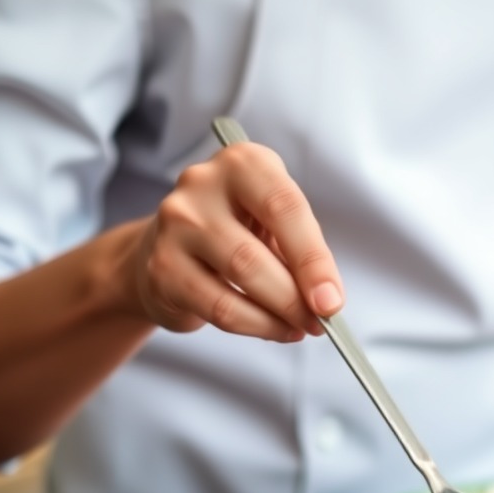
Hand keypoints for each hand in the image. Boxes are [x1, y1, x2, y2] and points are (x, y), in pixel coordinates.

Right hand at [129, 141, 343, 341]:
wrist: (169, 245)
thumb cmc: (238, 230)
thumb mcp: (274, 224)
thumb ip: (299, 252)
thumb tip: (326, 300)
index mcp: (243, 163)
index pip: (286, 209)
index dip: (313, 261)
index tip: (332, 301)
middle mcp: (202, 185)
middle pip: (257, 252)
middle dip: (297, 296)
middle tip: (322, 322)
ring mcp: (174, 225)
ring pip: (237, 279)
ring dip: (278, 314)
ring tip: (302, 327)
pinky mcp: (161, 268)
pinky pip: (217, 307)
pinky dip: (255, 325)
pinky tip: (275, 329)